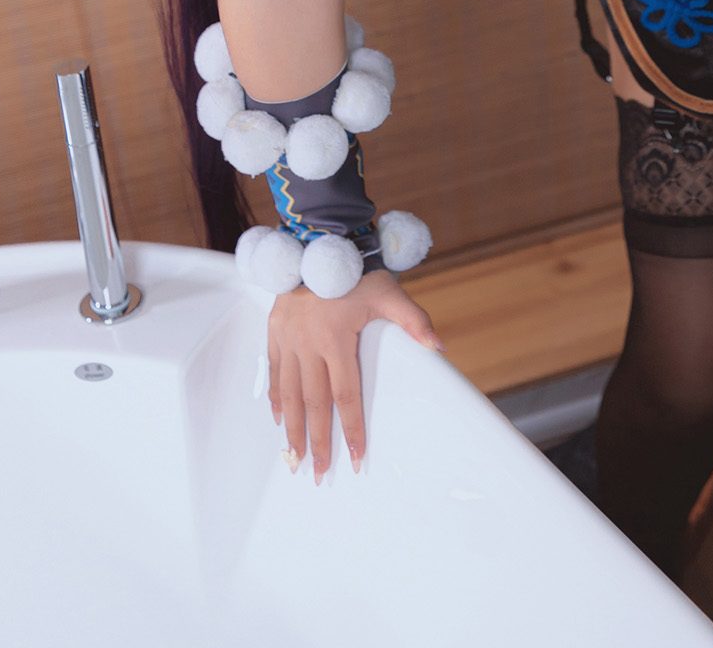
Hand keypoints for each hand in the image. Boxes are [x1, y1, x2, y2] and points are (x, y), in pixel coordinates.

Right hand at [267, 267, 443, 483]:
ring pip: (289, 394)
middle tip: (318, 473)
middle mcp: (309, 344)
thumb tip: (439, 348)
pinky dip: (276, 398)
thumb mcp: (389, 292)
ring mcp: (289, 338)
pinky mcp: (275, 329)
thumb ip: (414, 321)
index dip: (351, 430)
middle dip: (317, 443)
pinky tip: (279, 419)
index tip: (356, 458)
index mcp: (337, 340)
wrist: (319, 238)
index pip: (346, 396)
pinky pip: (273, 371)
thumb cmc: (357, 269)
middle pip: (314, 404)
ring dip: (292, 429)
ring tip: (294, 458)